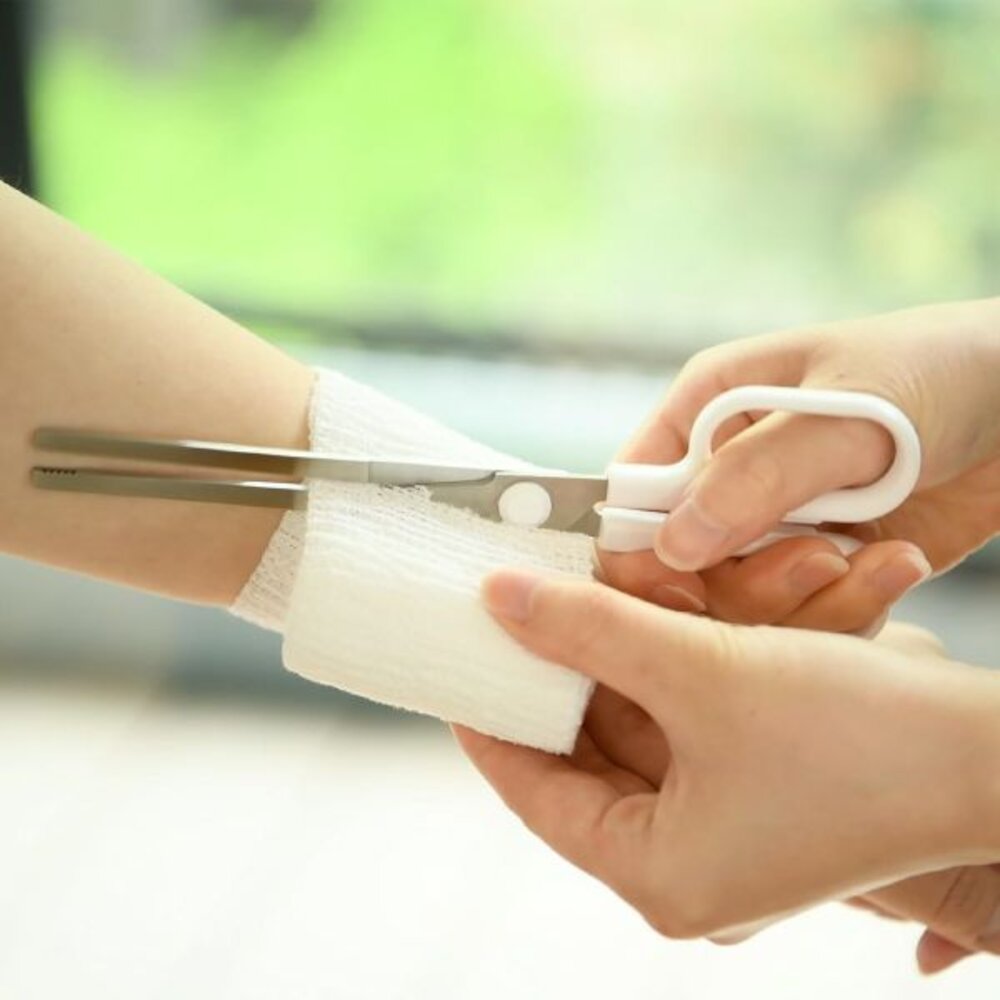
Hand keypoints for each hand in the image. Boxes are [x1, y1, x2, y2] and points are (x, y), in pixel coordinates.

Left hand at [457, 570, 999, 948]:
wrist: (999, 757)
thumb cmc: (862, 737)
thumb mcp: (703, 672)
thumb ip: (591, 630)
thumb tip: (499, 599)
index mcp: (660, 875)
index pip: (536, 793)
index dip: (489, 722)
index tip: (458, 660)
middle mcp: (688, 867)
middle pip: (583, 763)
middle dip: (551, 685)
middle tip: (504, 624)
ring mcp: (725, 833)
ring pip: (635, 739)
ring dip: (607, 672)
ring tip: (555, 610)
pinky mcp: (758, 795)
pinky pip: (682, 732)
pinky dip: (658, 679)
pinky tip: (631, 625)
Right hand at [600, 299, 999, 633]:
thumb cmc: (937, 372)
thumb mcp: (847, 413)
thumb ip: (757, 476)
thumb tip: (673, 544)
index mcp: (708, 412)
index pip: (630, 493)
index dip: (641, 548)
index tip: (686, 587)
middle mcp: (729, 473)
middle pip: (682, 565)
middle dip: (748, 580)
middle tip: (817, 559)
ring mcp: (776, 522)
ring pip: (744, 604)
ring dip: (810, 597)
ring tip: (874, 555)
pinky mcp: (826, 563)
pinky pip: (807, 618)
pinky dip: (853, 606)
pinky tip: (900, 561)